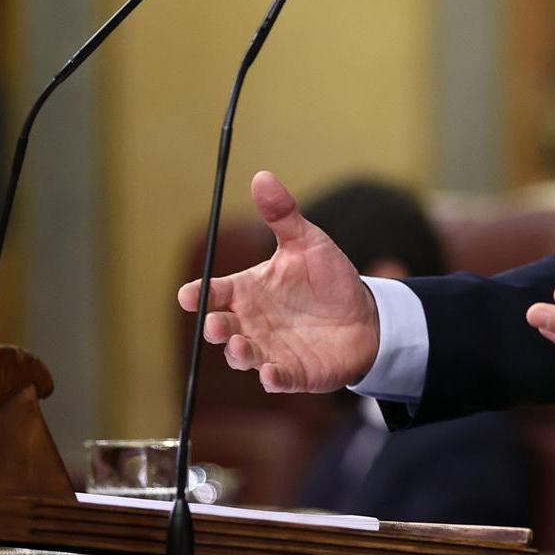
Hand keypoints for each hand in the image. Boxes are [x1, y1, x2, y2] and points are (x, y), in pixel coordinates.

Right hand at [176, 171, 379, 393]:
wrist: (366, 315)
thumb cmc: (328, 279)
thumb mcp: (308, 242)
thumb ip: (283, 214)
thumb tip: (261, 176)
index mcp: (250, 291)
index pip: (215, 292)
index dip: (198, 294)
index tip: (187, 294)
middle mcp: (253, 323)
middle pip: (223, 327)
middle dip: (215, 327)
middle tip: (216, 323)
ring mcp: (271, 349)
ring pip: (244, 355)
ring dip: (239, 353)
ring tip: (239, 345)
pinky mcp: (295, 372)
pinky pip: (279, 378)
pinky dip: (273, 378)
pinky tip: (272, 374)